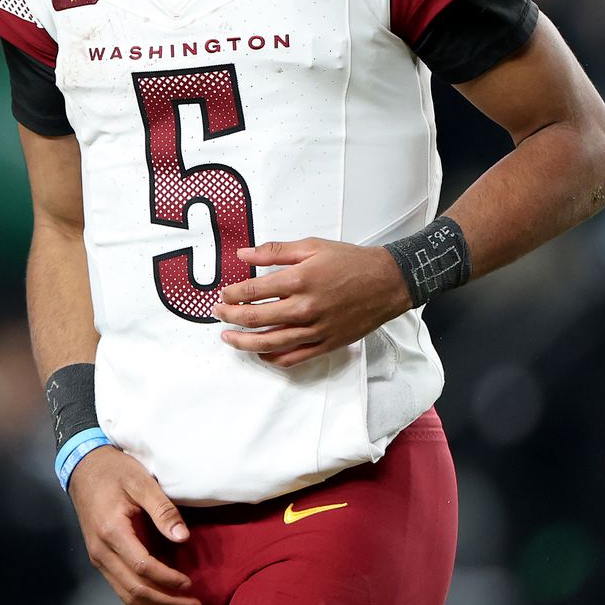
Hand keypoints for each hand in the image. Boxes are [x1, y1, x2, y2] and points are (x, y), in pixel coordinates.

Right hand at [68, 446, 201, 604]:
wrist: (84, 467)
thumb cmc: (113, 471)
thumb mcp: (141, 481)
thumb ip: (162, 510)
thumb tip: (182, 537)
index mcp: (112, 531)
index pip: (142, 567)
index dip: (167, 579)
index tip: (189, 584)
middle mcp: (101, 551)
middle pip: (134, 590)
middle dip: (166, 604)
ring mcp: (98, 558)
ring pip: (126, 595)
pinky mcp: (101, 558)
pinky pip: (121, 587)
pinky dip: (142, 600)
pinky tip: (160, 603)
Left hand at [213, 238, 411, 367]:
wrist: (386, 282)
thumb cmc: (349, 261)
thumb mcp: (312, 246)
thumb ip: (275, 251)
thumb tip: (243, 254)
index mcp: (299, 280)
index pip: (253, 291)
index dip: (232, 294)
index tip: (223, 294)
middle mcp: (304, 308)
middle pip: (255, 319)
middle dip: (230, 317)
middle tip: (218, 314)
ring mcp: (315, 330)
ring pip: (269, 343)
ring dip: (244, 342)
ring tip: (228, 338)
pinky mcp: (326, 344)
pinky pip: (293, 358)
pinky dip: (273, 358)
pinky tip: (260, 353)